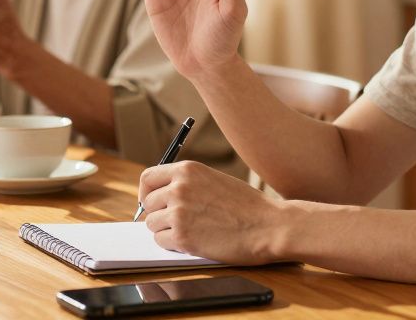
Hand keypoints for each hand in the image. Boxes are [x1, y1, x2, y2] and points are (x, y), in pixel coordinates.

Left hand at [139, 161, 282, 264]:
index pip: (148, 178)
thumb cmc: (247, 205)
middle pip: (148, 204)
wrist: (269, 225)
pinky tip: (192, 242)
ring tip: (189, 232)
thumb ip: (188, 184)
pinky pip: (161, 241)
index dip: (147, 193)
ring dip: (165, 230)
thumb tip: (163, 195)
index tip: (152, 202)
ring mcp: (178, 212)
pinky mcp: (182, 237)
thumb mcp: (214, 180)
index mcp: (187, 170)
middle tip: (175, 222)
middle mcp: (179, 188)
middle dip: (158, 214)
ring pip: (152, 224)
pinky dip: (172, 245)